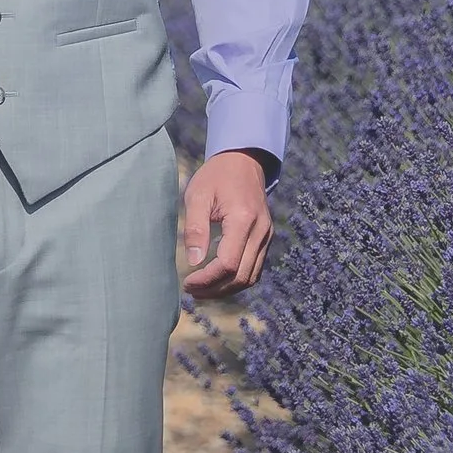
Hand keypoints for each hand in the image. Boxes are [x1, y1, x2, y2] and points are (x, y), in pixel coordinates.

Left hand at [180, 150, 271, 295]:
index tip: (186, 283)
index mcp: (244, 220)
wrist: (243, 161)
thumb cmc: (216, 177)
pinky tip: (216, 280)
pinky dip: (236, 279)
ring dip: (226, 289)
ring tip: (201, 291)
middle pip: (242, 276)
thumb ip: (196, 228)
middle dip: (215, 289)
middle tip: (190, 291)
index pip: (228, 263)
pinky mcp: (265, 239)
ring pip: (250, 277)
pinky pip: (254, 268)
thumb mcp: (198, 196)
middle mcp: (261, 231)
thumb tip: (193, 262)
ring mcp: (266, 236)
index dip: (207, 279)